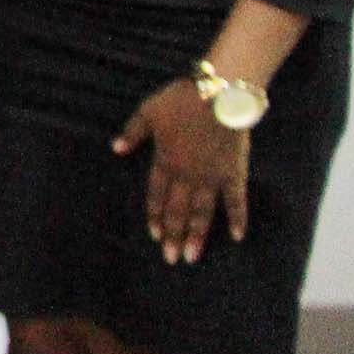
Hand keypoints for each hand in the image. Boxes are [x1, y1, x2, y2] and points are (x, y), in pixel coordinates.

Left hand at [114, 78, 249, 264]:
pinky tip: (237, 237)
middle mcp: (187, 175)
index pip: (157, 195)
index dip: (155, 215)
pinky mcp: (234, 173)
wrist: (218, 95)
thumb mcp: (148, 112)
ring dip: (197, 235)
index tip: (154, 235)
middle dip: (173, 235)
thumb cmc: (180, 100)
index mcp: (165, 161)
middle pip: (178, 210)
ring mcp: (212, 177)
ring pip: (203, 212)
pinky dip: (238, 218)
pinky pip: (236, 200)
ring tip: (192, 257)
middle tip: (171, 258)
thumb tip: (115, 148)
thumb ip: (133, 133)